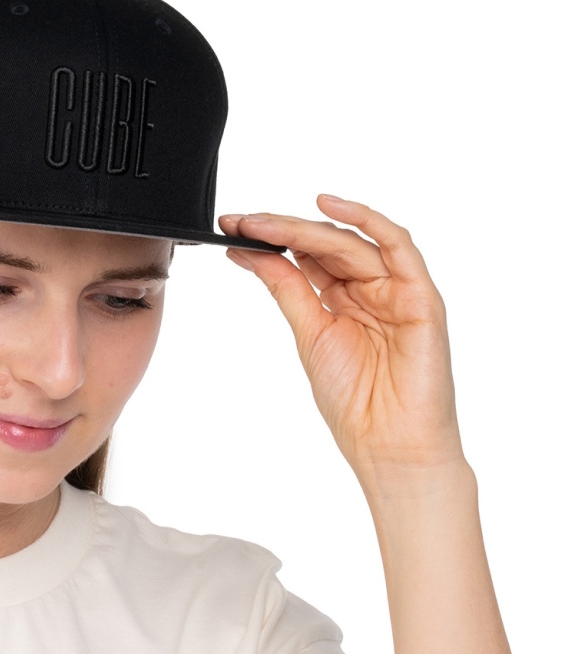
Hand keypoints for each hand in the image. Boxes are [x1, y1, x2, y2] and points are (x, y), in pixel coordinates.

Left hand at [219, 196, 463, 488]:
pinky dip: (366, 220)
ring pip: (352, 242)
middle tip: (239, 221)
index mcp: (342, 302)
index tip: (231, 228)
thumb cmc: (355, 402)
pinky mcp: (421, 296)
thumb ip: (288, 290)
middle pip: (325, 245)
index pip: (306, 257)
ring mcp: (397, 290)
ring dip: (304, 228)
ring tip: (262, 223)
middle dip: (279, 230)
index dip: (270, 240)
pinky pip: (398, 246)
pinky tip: (327, 207)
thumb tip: (253, 255)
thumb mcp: (309, 336)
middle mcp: (371, 290)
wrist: (389, 445)